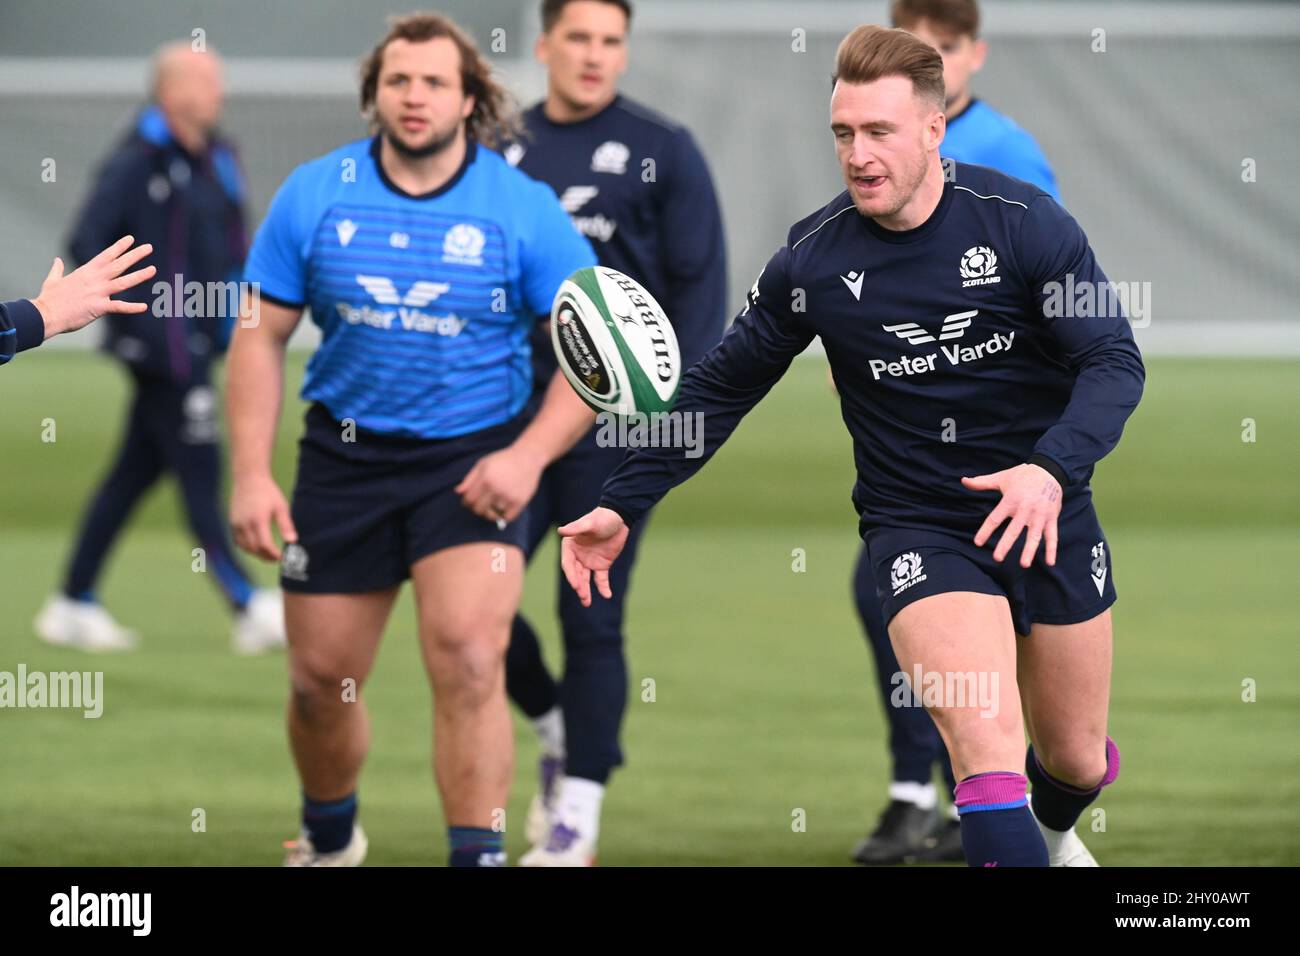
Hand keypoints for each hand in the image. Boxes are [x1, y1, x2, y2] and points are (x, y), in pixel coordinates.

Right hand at [31, 235, 155, 337]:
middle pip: (118, 265)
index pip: (106, 256)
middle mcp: (94, 279)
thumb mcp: (52, 280)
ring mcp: (97, 293)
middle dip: (135, 255)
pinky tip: (144, 307)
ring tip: (153, 269)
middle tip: (149, 247)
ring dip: (139, 276)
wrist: (45, 315)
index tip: (131, 239)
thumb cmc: (49, 299)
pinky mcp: (99, 307)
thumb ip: (57, 270)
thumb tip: (57, 260)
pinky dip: (132, 307)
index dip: (119, 247)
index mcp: (85, 272)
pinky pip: (119, 307)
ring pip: (123, 282)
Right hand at [230, 472, 297, 560]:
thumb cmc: (268, 492)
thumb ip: (286, 525)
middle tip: (277, 558)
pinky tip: (257, 547)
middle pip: (255, 549)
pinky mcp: (231, 523)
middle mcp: (244, 524)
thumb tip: (293, 541)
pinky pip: (238, 542)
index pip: (265, 545)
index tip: (283, 557)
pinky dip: (247, 548)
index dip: (274, 554)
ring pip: (245, 547)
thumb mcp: (281, 506)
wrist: (248, 478)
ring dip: (257, 554)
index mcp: (258, 520)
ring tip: (269, 554)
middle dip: (267, 556)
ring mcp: (236, 524)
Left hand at [455, 442, 545, 523]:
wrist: (527, 457)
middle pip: (479, 510)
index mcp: (485, 478)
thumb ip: (469, 479)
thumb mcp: (483, 464)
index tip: (470, 502)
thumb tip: (458, 492)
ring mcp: (509, 496)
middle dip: (477, 509)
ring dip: (491, 512)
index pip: (469, 500)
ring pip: (493, 515)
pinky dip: (503, 515)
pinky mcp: (520, 501)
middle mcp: (496, 488)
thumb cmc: (502, 460)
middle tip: (481, 505)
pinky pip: (507, 518)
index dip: (466, 503)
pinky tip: (503, 508)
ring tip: (492, 505)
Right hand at [558, 508, 629, 606]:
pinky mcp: (602, 565)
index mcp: (570, 546)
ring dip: (586, 591)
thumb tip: (560, 531)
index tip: (576, 585)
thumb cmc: (602, 518)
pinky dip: (603, 588)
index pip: (568, 564)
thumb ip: (576, 528)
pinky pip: (601, 579)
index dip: (571, 575)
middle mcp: (578, 556)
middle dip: (579, 586)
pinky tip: (607, 595)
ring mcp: (589, 562)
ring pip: (586, 580)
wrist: (620, 518)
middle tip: (583, 597)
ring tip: (587, 603)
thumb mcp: (590, 523)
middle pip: (576, 575)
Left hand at [962, 463, 1062, 566]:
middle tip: (997, 558)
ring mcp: (1039, 515)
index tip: (978, 543)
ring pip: (1034, 535)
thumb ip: (982, 482)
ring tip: (1024, 564)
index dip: (986, 531)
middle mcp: (1025, 509)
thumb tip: (963, 481)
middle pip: (1014, 530)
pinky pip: (1052, 536)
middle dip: (1005, 544)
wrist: (1050, 470)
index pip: (995, 518)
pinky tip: (1050, 562)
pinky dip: (1052, 549)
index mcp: (1011, 500)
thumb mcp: (1001, 478)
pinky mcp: (1051, 518)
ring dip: (1029, 550)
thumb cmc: (1022, 475)